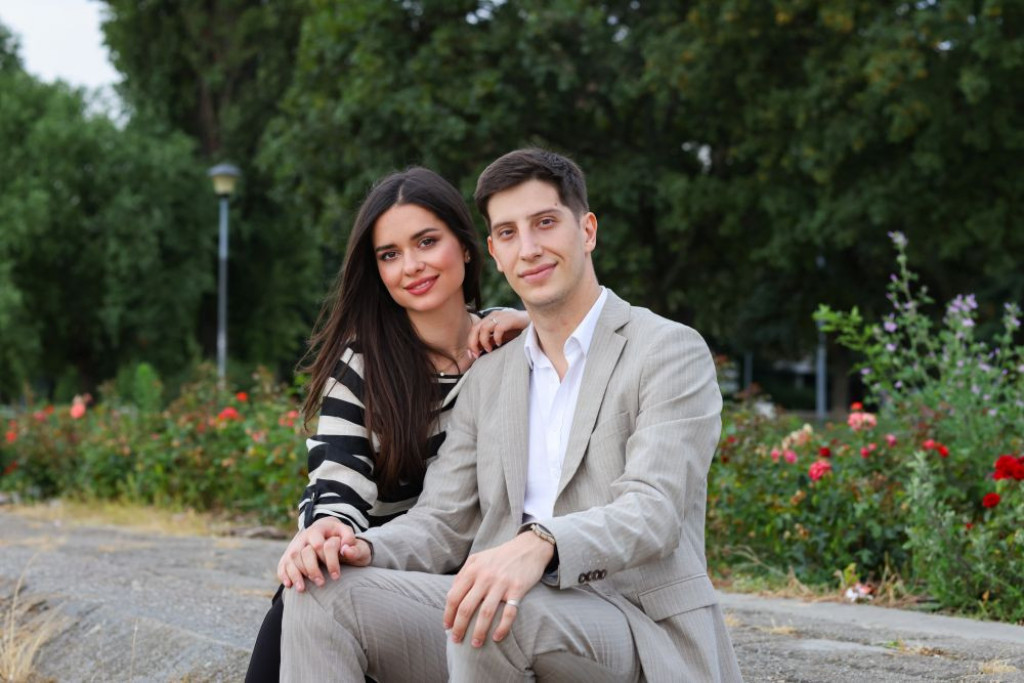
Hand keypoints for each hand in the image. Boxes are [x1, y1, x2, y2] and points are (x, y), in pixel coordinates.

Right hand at [277, 517, 363, 590]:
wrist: (325, 530)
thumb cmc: (338, 534)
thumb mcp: (346, 533)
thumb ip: (350, 539)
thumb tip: (346, 550)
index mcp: (318, 529)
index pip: (320, 545)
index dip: (329, 561)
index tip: (336, 576)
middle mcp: (304, 536)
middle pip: (303, 553)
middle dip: (312, 570)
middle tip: (321, 583)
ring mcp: (294, 545)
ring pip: (291, 559)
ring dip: (296, 575)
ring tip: (302, 589)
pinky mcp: (288, 554)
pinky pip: (282, 564)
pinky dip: (284, 574)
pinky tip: (289, 585)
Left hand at [443, 532, 552, 646]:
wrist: (529, 547)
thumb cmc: (500, 556)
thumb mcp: (478, 559)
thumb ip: (464, 574)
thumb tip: (451, 595)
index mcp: (472, 570)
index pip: (454, 596)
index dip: (448, 614)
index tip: (447, 627)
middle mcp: (485, 577)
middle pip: (466, 607)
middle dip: (459, 627)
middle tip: (457, 641)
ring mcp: (501, 583)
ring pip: (485, 613)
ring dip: (478, 632)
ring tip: (475, 644)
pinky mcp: (517, 589)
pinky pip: (508, 613)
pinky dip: (502, 628)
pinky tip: (497, 638)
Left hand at [468, 309, 529, 356]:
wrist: (535, 323)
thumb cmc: (519, 330)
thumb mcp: (501, 337)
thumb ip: (490, 341)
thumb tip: (477, 350)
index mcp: (490, 319)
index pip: (474, 329)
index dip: (471, 342)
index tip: (473, 355)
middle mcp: (494, 316)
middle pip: (476, 328)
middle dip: (473, 343)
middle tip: (477, 355)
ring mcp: (502, 316)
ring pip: (484, 328)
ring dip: (484, 341)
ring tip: (489, 350)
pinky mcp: (511, 319)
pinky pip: (498, 328)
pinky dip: (496, 338)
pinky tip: (500, 344)